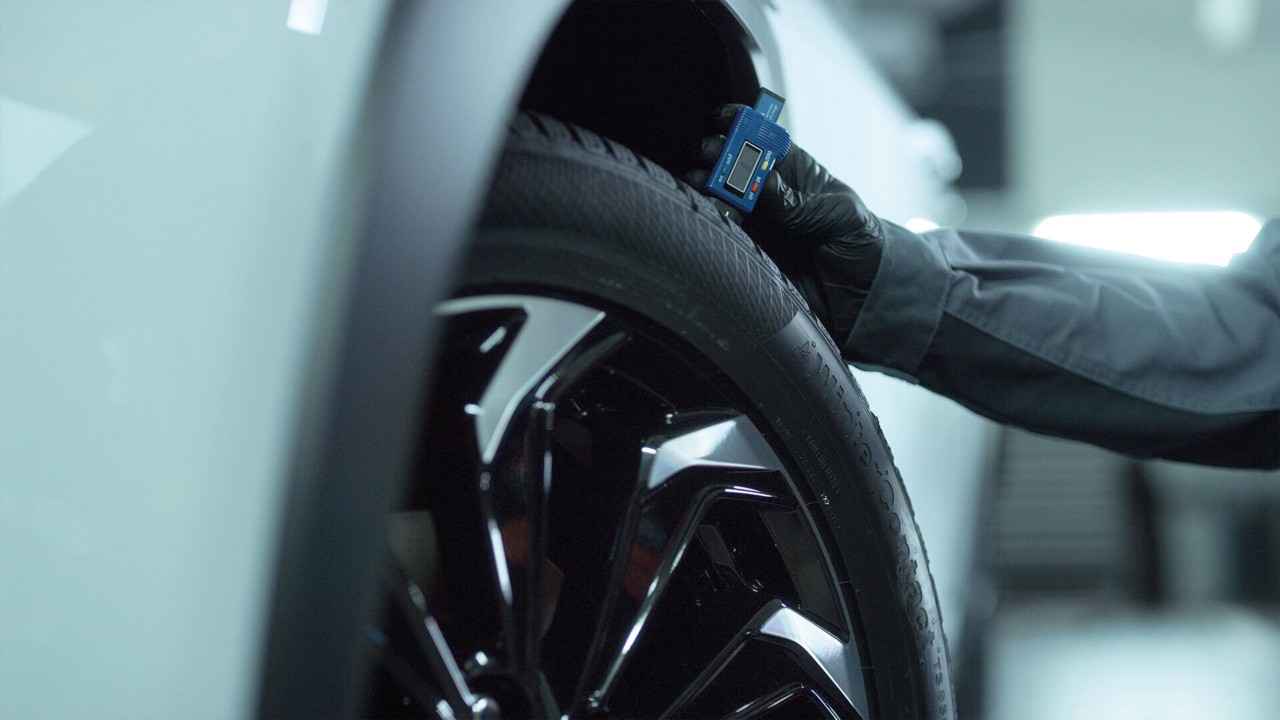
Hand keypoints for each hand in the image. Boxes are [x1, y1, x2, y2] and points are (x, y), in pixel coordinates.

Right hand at [686, 104, 884, 345]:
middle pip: (731, 162)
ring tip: (701, 185)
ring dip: (706, 186)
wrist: (862, 292)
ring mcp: (755, 221)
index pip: (761, 137)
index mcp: (793, 170)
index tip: (724, 119)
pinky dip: (711, 224)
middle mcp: (768, 191)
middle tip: (710, 155)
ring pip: (719, 196)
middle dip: (716, 153)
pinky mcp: (747, 252)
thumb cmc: (860, 240)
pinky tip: (709, 217)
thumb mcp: (839, 214)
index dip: (741, 123)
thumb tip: (765, 185)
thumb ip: (800, 202)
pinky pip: (723, 233)